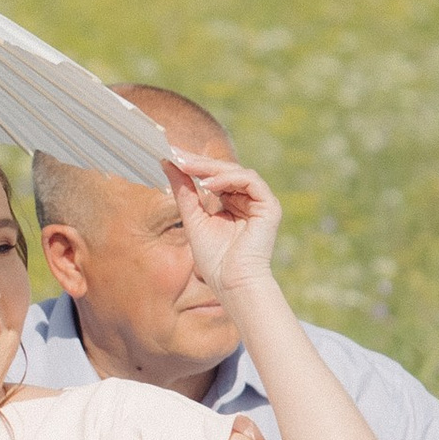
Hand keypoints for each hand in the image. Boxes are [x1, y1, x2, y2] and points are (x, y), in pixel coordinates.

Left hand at [166, 153, 282, 300]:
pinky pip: (250, 181)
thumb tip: (169, 165)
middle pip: (225, 171)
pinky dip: (229, 178)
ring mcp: (260, 203)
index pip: (215, 177)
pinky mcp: (270, 206)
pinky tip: (209, 184)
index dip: (195, 166)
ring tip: (190, 168)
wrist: (232, 283)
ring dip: (212, 168)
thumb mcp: (193, 219)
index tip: (172, 156)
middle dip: (200, 163)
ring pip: (237, 172)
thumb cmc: (215, 260)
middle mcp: (248, 201)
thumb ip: (185, 192)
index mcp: (233, 204)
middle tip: (178, 155)